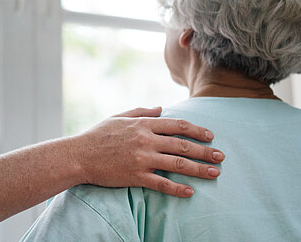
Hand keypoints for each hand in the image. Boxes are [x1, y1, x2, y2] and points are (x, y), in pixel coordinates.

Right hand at [70, 107, 223, 197]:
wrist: (79, 155)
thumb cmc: (97, 135)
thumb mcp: (119, 117)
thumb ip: (142, 111)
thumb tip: (161, 108)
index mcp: (143, 124)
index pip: (177, 125)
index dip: (197, 130)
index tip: (210, 135)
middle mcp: (146, 140)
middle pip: (183, 144)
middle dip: (205, 151)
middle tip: (221, 156)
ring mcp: (142, 158)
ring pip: (177, 163)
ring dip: (199, 169)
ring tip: (215, 173)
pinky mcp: (136, 176)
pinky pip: (161, 183)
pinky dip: (177, 188)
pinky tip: (190, 192)